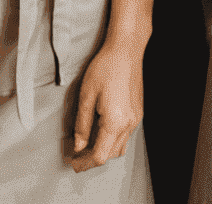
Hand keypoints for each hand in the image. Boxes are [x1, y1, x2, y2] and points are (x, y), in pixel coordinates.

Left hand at [71, 36, 144, 171]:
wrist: (126, 49)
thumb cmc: (105, 67)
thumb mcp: (86, 95)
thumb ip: (82, 124)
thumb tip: (78, 146)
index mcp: (115, 122)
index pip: (99, 155)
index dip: (84, 163)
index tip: (73, 163)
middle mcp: (128, 123)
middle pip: (111, 154)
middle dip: (93, 158)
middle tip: (77, 155)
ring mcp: (136, 118)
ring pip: (120, 147)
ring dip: (104, 150)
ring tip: (88, 143)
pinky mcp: (138, 111)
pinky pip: (126, 134)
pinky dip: (113, 139)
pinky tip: (102, 129)